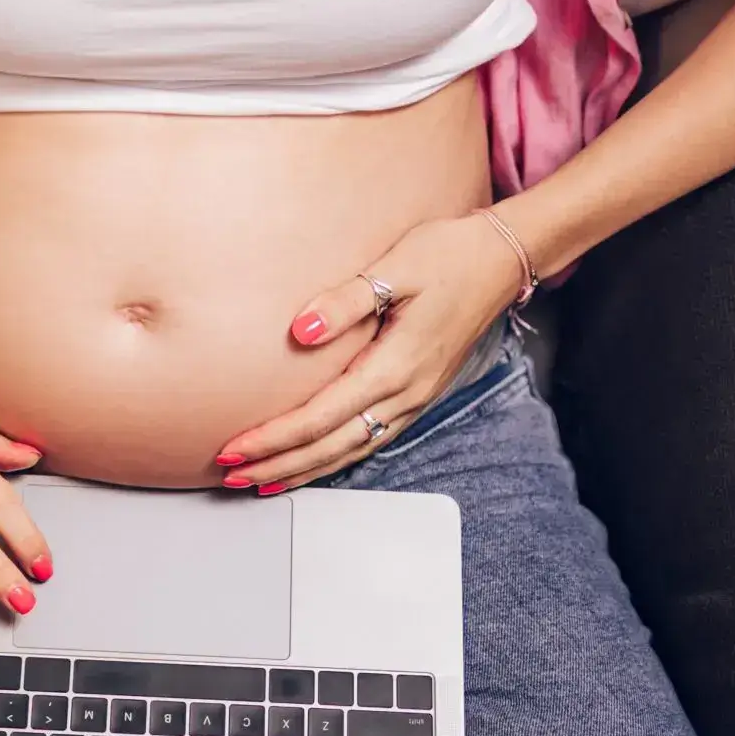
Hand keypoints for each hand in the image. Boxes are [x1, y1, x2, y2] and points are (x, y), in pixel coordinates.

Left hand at [214, 213, 527, 491]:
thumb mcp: (395, 268)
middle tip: (232, 478)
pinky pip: (371, 439)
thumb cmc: (448, 255)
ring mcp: (415, 398)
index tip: (234, 449)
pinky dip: (335, 457)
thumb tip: (301, 332)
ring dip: (305, 469)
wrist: (502, 259)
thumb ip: (345, 302)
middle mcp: (406, 393)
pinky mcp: (418, 394)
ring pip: (352, 450)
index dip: (275, 438)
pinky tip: (314, 461)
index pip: (320, 417)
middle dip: (279, 465)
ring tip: (263, 480)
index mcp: (395, 366)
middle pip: (331, 446)